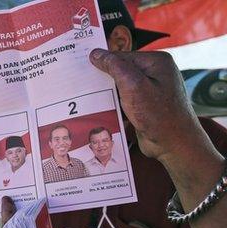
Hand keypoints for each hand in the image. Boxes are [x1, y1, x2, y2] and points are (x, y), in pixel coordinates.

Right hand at [89, 49, 213, 165]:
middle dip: (105, 80)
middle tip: (83, 86)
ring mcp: (152, 89)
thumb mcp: (133, 85)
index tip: (82, 70)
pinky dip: (115, 105)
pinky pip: (125, 100)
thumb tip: (96, 53)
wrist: (174, 144)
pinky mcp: (146, 105)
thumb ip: (114, 66)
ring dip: (109, 95)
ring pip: (122, 87)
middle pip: (121, 71)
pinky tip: (104, 111)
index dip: (102, 63)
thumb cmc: (158, 114)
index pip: (121, 56)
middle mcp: (156, 73)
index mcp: (156, 61)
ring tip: (90, 101)